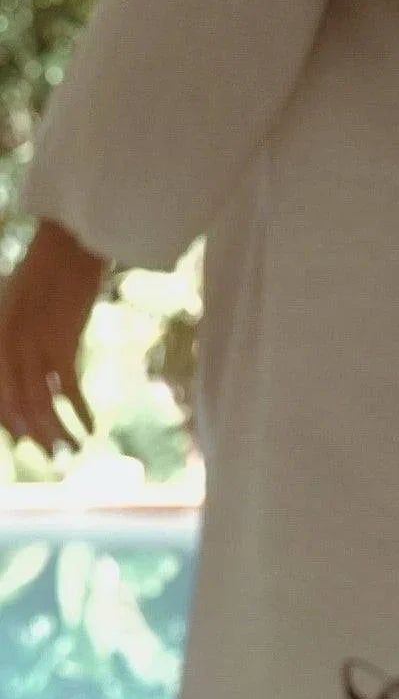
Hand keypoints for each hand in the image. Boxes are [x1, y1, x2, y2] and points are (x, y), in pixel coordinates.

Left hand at [0, 219, 105, 458]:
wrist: (70, 245)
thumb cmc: (44, 270)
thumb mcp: (13, 304)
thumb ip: (13, 336)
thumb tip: (25, 367)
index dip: (7, 420)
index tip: (22, 437)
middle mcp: (7, 346)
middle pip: (14, 405)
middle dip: (31, 434)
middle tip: (47, 452)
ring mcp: (33, 346)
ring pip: (40, 404)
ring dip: (56, 433)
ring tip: (69, 450)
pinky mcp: (62, 343)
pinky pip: (68, 390)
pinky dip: (80, 413)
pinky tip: (91, 426)